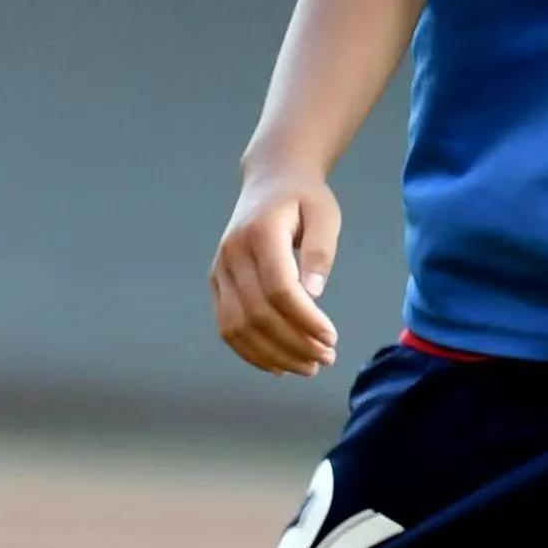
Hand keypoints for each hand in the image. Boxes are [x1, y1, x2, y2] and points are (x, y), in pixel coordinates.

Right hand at [212, 167, 341, 377]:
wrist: (270, 180)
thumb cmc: (303, 199)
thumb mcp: (324, 215)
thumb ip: (320, 251)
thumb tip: (314, 295)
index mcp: (260, 233)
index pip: (278, 288)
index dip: (304, 319)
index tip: (332, 337)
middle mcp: (232, 253)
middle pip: (257, 313)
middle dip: (293, 343)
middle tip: (327, 358)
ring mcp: (219, 269)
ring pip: (237, 327)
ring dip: (273, 355)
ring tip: (308, 367)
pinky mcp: (216, 283)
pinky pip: (227, 326)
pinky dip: (250, 352)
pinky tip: (279, 365)